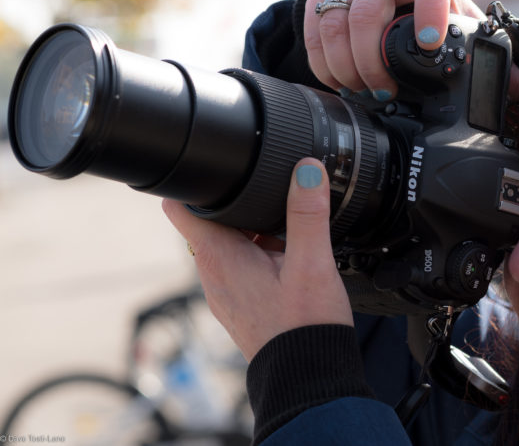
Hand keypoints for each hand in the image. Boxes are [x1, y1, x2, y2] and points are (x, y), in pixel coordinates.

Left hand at [162, 159, 351, 360]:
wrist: (309, 377)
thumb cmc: (304, 325)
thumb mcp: (311, 262)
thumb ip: (308, 213)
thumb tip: (307, 170)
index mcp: (218, 256)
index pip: (181, 207)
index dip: (193, 182)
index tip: (213, 166)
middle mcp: (213, 275)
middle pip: (212, 222)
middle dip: (238, 205)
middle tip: (274, 198)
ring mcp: (226, 293)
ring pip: (231, 245)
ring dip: (255, 233)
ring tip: (290, 235)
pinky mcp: (243, 306)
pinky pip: (245, 267)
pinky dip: (263, 256)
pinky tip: (293, 262)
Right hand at [304, 0, 483, 100]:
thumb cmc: (424, 1)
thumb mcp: (454, 15)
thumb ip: (483, 46)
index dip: (429, 10)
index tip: (431, 45)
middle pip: (368, 12)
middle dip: (374, 62)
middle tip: (386, 91)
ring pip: (336, 25)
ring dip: (348, 68)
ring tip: (364, 92)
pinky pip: (314, 32)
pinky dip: (325, 65)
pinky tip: (342, 83)